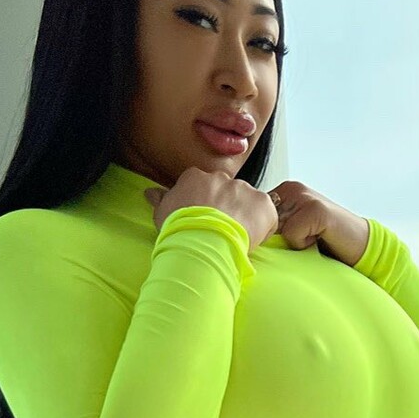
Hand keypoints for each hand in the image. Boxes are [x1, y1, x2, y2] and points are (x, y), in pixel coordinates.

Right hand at [143, 169, 277, 254]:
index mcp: (196, 177)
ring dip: (246, 217)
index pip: (205, 186)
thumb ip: (161, 200)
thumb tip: (150, 193)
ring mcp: (243, 188)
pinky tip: (253, 239)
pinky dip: (265, 226)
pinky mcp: (263, 202)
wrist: (204, 240)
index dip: (208, 205)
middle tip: (223, 231)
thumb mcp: (163, 214)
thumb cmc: (180, 230)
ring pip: (249, 202)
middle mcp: (221, 178)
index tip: (207, 220)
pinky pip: (268, 214)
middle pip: (229, 192)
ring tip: (237, 237)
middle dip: (228, 209)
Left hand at [266, 180, 370, 265]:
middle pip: (265, 222)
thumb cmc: (324, 239)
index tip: (292, 236)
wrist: (359, 244)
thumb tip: (245, 233)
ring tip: (312, 237)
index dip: (268, 232)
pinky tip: (319, 239)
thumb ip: (273, 225)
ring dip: (292, 242)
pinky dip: (303, 245)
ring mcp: (304, 196)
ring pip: (276, 229)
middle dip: (279, 237)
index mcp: (285, 190)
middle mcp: (293, 188)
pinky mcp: (315, 209)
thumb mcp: (294, 227)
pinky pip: (292, 235)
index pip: (256, 212)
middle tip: (304, 237)